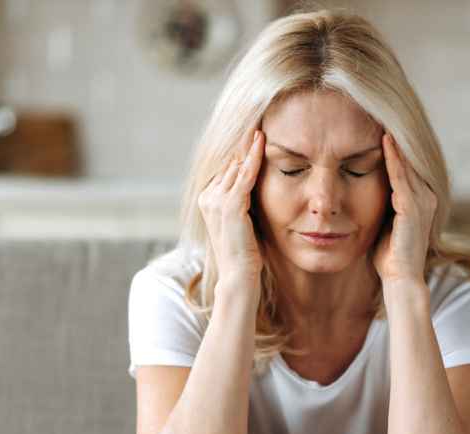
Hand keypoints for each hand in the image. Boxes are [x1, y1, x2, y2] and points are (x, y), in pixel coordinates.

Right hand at [197, 129, 265, 283]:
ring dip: (250, 146)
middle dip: (244, 145)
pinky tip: (262, 142)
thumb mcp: (240, 220)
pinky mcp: (231, 205)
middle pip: (229, 163)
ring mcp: (216, 200)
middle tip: (259, 122)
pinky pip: (244, 174)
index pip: (225, 168)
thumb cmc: (244, 252)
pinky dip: (254, 157)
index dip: (240, 152)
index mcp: (207, 199)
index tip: (254, 133)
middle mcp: (207, 196)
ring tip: (262, 126)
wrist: (238, 275)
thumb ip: (242, 201)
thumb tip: (252, 184)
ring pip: (236, 165)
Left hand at [373, 132, 436, 283]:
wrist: (400, 279)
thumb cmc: (389, 256)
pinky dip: (394, 158)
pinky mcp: (413, 208)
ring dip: (394, 141)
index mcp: (420, 200)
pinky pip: (402, 176)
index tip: (377, 124)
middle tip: (380, 111)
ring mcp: (422, 201)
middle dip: (395, 137)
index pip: (406, 166)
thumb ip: (383, 204)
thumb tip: (363, 189)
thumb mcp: (385, 222)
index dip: (394, 146)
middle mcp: (427, 197)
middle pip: (409, 159)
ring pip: (406, 163)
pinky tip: (384, 140)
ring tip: (381, 117)